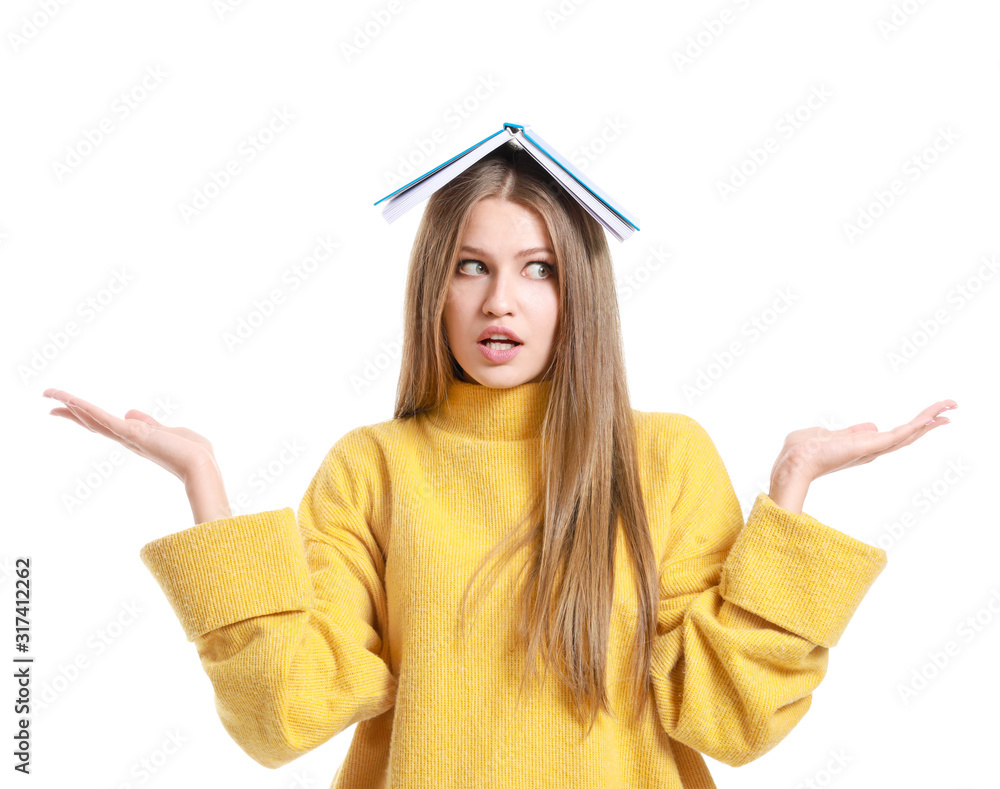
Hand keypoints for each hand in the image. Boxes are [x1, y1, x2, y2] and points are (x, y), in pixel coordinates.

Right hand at [42, 387, 219, 484]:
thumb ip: (150, 423)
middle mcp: (128, 439)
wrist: (201, 466)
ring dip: (72, 405)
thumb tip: (130, 413)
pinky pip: (104, 419)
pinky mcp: (131, 434)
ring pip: (94, 418)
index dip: (88, 416)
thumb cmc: (194, 452)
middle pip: (94, 422)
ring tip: (50, 394)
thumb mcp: (168, 431)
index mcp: (137, 438)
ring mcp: (128, 437)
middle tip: (49, 402)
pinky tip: (70, 400)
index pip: (107, 425)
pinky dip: (87, 409)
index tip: (71, 408)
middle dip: (72, 411)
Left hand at [772, 399, 957, 484]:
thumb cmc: (803, 450)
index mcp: (862, 448)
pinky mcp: (873, 446)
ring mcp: (874, 449)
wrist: (796, 460)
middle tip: (949, 410)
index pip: (892, 437)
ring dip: (930, 418)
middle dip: (929, 422)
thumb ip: (849, 432)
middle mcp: (872, 451)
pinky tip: (934, 415)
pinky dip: (919, 423)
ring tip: (950, 406)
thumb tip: (869, 426)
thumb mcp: (828, 435)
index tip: (928, 418)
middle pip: (908, 436)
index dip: (912, 428)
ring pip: (909, 433)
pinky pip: (901, 433)